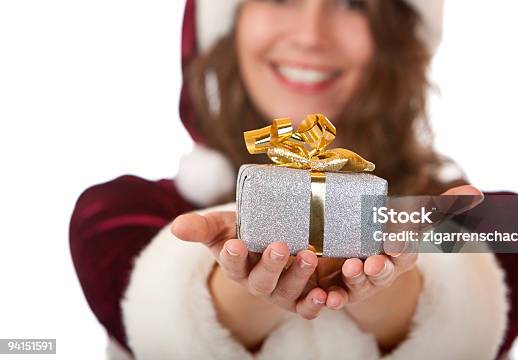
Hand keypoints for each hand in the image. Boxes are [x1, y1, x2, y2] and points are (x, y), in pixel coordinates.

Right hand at [171, 211, 328, 319]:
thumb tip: (177, 226)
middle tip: (278, 246)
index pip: (232, 263)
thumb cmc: (245, 232)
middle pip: (262, 281)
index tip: (235, 243)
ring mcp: (282, 292)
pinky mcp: (304, 296)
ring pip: (288, 292)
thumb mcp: (224, 226)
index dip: (233, 256)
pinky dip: (317, 304)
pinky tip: (326, 294)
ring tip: (307, 256)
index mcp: (238, 266)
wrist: (275, 238)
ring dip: (298, 277)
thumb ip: (202, 226)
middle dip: (270, 266)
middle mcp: (259, 283)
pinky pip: (309, 307)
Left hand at [314, 184, 484, 309]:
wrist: (350, 258)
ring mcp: (360, 285)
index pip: (406, 252)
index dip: (402, 248)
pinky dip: (330, 300)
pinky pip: (335, 299)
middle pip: (384, 273)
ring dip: (356, 280)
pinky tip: (325, 297)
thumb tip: (476, 191)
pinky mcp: (338, 292)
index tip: (395, 243)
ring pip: (359, 286)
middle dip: (381, 269)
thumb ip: (437, 207)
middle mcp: (382, 272)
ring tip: (351, 267)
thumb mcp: (405, 218)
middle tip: (374, 262)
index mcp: (399, 254)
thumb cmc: (382, 235)